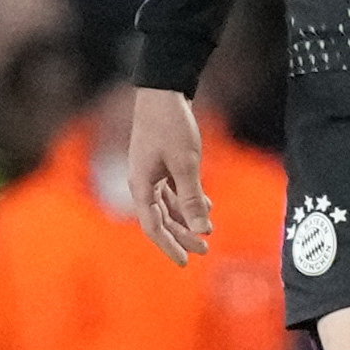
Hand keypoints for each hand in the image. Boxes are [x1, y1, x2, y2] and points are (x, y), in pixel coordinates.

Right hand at [128, 87, 211, 263]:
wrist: (163, 88)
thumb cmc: (171, 125)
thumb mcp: (186, 164)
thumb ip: (192, 198)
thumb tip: (202, 229)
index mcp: (141, 185)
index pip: (152, 226)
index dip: (169, 245)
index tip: (185, 262)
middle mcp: (142, 182)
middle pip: (160, 218)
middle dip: (182, 235)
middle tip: (204, 250)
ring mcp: (150, 172)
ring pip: (167, 205)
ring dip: (186, 218)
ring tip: (208, 230)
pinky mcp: (159, 162)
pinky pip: (171, 190)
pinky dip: (187, 200)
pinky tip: (206, 204)